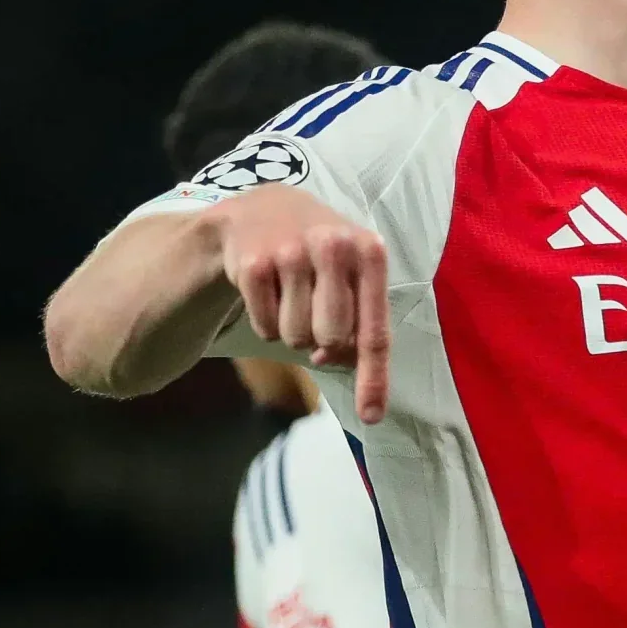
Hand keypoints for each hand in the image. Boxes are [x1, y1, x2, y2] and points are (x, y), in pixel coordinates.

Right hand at [213, 185, 390, 422]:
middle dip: (323, 340)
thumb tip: (336, 362)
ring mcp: (291, 253)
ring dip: (293, 330)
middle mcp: (334, 246)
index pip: (374, 329)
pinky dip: (266, 322)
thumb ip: (360, 323)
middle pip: (332, 338)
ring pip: (296, 336)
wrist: (264, 211)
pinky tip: (269, 291)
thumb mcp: (353, 276)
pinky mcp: (252, 263)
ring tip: (293, 295)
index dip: (374, 378)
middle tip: (315, 311)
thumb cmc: (323, 255)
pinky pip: (264, 327)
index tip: (371, 417)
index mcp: (370, 252)